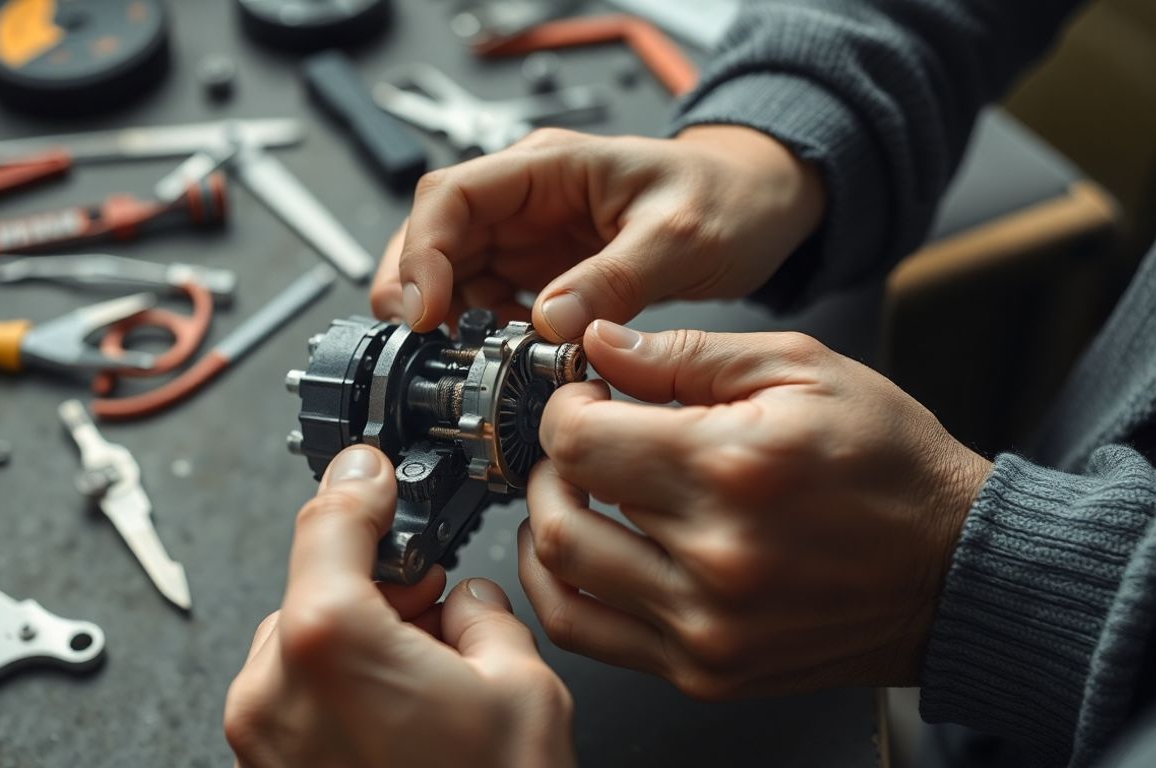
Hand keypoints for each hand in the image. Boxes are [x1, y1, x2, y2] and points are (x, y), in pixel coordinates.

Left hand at [224, 445, 574, 767]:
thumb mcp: (520, 689)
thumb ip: (482, 613)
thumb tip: (465, 600)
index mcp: (330, 641)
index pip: (328, 517)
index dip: (359, 479)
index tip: (372, 467)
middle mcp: (274, 685)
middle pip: (318, 583)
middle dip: (380, 582)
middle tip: (438, 599)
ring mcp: (260, 735)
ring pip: (307, 638)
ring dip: (362, 635)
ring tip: (431, 676)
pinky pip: (297, 692)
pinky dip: (342, 682)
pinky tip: (403, 711)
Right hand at [369, 125, 824, 340]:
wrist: (759, 207)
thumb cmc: (726, 198)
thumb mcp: (678, 236)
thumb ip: (613, 280)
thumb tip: (551, 325)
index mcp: (548, 166)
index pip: (451, 196)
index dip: (423, 253)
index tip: (425, 311)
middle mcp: (526, 200)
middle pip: (434, 237)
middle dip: (415, 291)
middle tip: (423, 346)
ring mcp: (529, 238)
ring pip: (453, 275)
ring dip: (448, 319)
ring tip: (471, 361)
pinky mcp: (542, 274)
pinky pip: (490, 304)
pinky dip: (483, 335)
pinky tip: (503, 359)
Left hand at [519, 322, 991, 696]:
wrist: (955, 575)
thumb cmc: (891, 466)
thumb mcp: (804, 370)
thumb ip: (688, 354)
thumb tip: (598, 343)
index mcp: (733, 467)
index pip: (580, 441)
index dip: (564, 409)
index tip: (583, 400)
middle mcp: (714, 557)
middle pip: (562, 505)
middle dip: (553, 460)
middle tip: (582, 439)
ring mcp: (706, 627)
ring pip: (559, 573)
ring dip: (547, 520)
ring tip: (574, 492)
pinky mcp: (706, 670)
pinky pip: (587, 633)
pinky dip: (561, 587)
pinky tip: (582, 550)